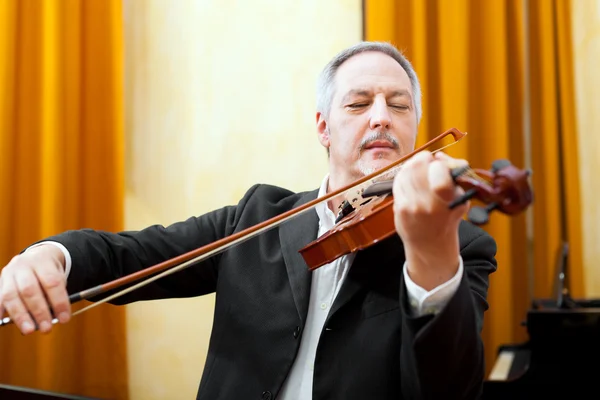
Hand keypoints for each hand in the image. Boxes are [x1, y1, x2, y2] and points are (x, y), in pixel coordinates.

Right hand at [0, 244, 69, 333]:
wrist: (36, 256)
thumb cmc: (50, 272)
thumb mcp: (59, 277)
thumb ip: (56, 295)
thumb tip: (54, 318)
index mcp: (43, 261)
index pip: (52, 282)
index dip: (59, 302)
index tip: (65, 319)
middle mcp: (23, 265)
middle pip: (29, 289)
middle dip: (39, 312)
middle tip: (46, 328)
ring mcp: (9, 273)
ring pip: (11, 295)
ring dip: (20, 316)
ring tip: (29, 330)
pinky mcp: (0, 283)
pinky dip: (1, 312)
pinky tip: (5, 322)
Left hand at [392, 151, 468, 289]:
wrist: (430, 243)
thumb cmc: (447, 218)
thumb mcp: (461, 197)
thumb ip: (455, 173)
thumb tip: (438, 156)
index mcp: (448, 200)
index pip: (438, 168)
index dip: (438, 163)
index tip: (439, 166)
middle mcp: (428, 204)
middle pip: (417, 164)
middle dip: (423, 160)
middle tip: (427, 164)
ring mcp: (412, 206)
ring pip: (405, 170)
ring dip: (412, 167)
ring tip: (418, 173)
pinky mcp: (399, 208)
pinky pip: (398, 182)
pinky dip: (404, 177)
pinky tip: (410, 183)